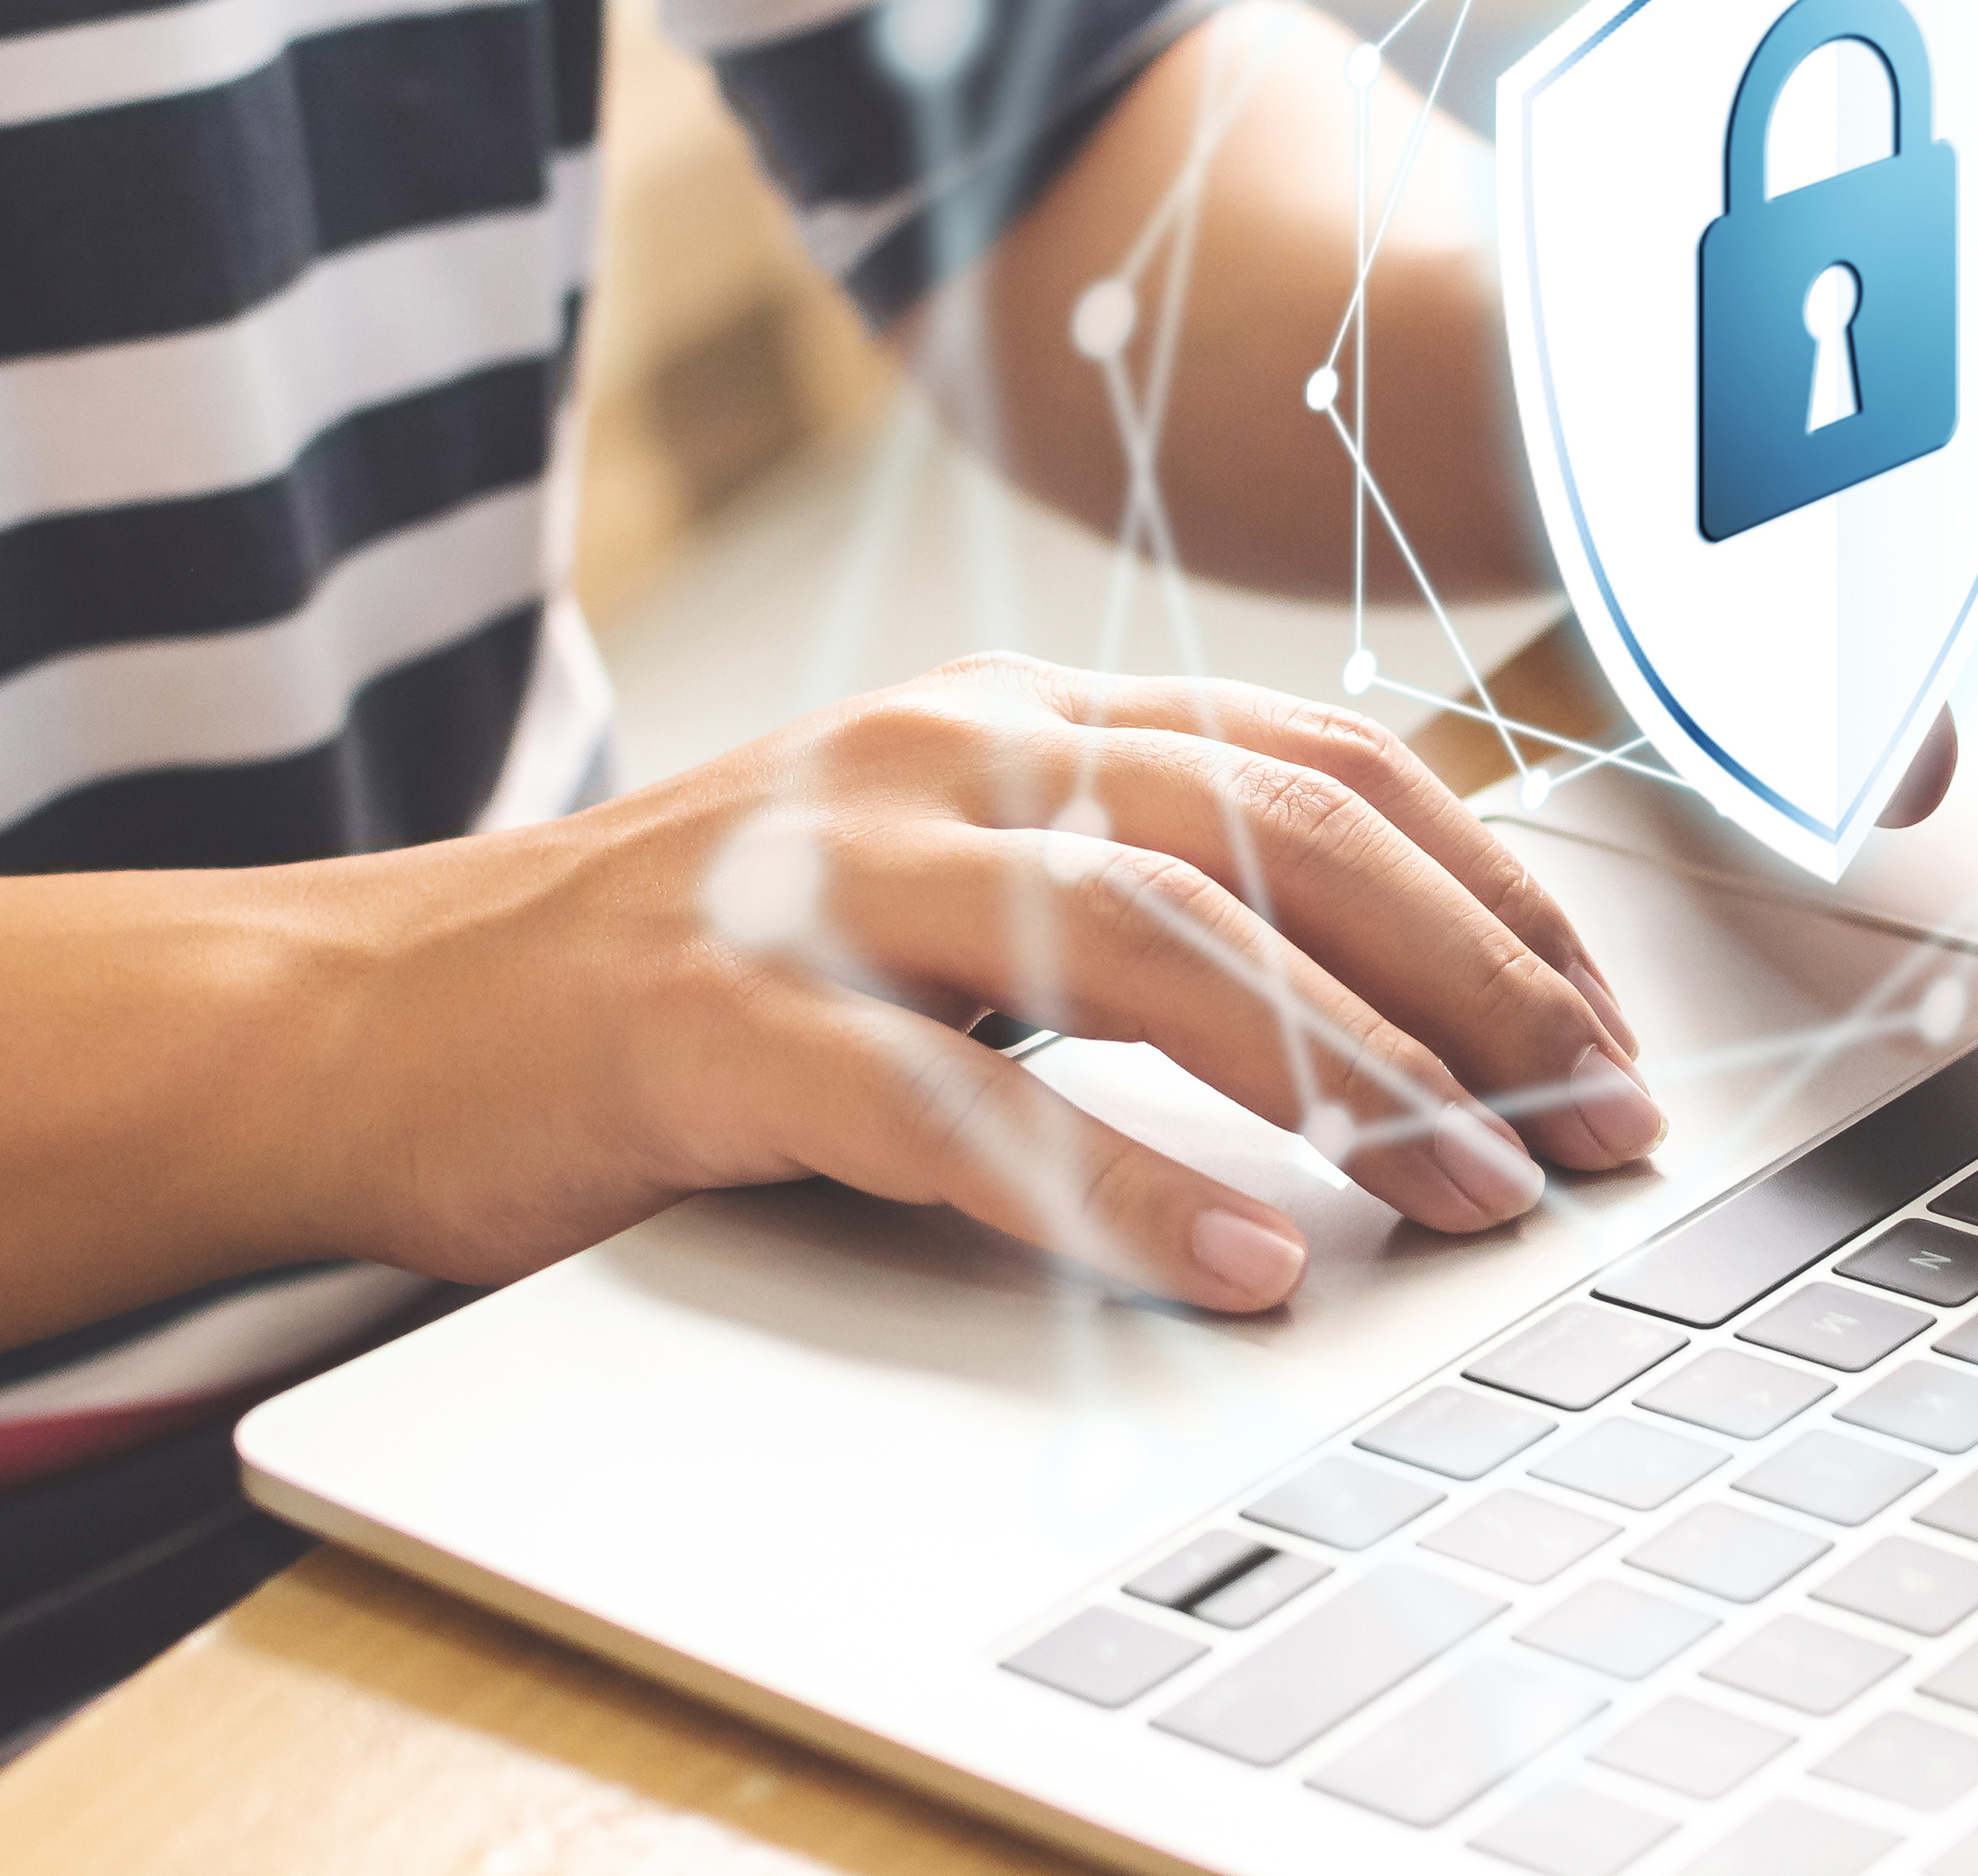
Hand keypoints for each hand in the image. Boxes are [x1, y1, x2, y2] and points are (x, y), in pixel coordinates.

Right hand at [318, 657, 1658, 1315]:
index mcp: (1014, 715)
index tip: (1605, 1032)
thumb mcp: (936, 880)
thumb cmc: (686, 968)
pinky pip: (961, 1101)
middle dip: (1476, 989)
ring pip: (1154, 941)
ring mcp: (829, 873)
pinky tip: (1239, 1262)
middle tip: (1601, 1129)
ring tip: (1480, 1196)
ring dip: (1352, 1081)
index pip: (1323, 765)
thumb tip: (1392, 994)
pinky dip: (1121, 1186)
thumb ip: (1124, 892)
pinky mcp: (724, 1018)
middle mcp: (942, 753)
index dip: (1496, 899)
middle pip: (1279, 836)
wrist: (372, 1010)